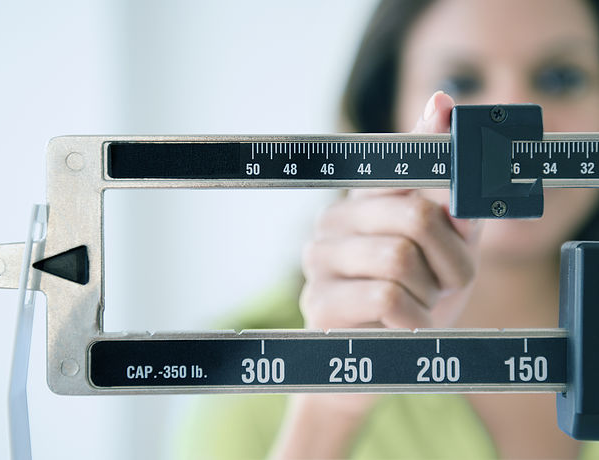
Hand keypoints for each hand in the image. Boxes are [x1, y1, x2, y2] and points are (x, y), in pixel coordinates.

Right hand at [301, 91, 480, 331]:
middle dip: (450, 259)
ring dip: (431, 292)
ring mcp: (318, 260)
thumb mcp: (448, 241)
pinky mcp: (317, 304)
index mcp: (362, 198)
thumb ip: (450, 183)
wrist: (385, 360)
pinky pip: (387, 299)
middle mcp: (332, 220)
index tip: (464, 194)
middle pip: (415, 215)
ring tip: (421, 304)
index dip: (442, 173)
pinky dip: (414, 318)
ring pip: (401, 259)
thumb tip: (442, 103)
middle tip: (444, 282)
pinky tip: (405, 325)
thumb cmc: (420, 293)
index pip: (400, 162)